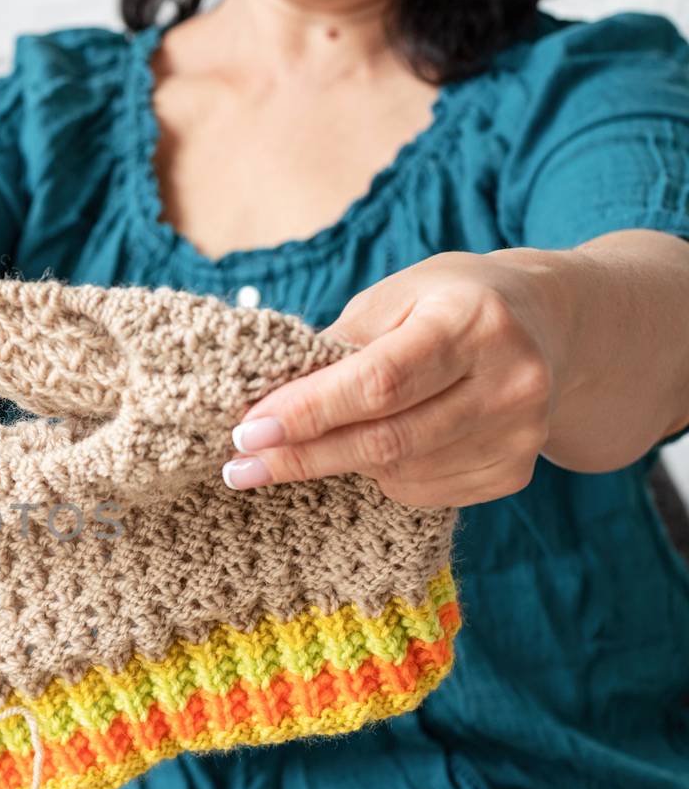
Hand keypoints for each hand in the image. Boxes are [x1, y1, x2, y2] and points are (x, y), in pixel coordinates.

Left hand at [222, 250, 567, 506]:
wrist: (550, 324)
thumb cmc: (449, 303)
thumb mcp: (395, 296)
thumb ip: (339, 346)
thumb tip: (268, 401)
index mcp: (473, 321)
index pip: (379, 382)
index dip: (308, 412)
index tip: (246, 431)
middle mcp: (510, 380)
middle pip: (387, 440)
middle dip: (302, 457)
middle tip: (238, 467)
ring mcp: (520, 434)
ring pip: (399, 473)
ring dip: (336, 465)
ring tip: (298, 449)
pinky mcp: (513, 472)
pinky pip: (421, 492)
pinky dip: (381, 476)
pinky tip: (371, 450)